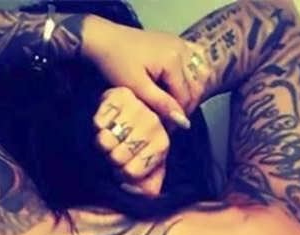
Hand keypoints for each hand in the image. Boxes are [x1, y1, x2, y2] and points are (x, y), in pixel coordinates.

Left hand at [81, 14, 209, 129]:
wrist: (104, 39)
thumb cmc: (116, 63)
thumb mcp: (137, 87)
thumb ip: (161, 104)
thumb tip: (183, 122)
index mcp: (173, 60)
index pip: (186, 97)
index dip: (178, 117)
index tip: (167, 130)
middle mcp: (181, 49)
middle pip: (194, 87)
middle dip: (184, 107)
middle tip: (170, 122)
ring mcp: (179, 44)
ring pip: (196, 77)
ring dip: (187, 95)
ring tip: (171, 108)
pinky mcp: (174, 43)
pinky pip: (190, 65)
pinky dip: (186, 80)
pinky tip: (175, 91)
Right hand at [93, 86, 169, 197]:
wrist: (128, 115)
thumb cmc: (136, 146)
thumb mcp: (146, 170)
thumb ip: (149, 187)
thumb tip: (147, 195)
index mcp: (162, 145)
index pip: (131, 172)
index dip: (123, 173)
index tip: (126, 165)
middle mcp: (153, 123)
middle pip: (117, 158)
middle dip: (112, 158)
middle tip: (117, 150)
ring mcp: (137, 106)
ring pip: (105, 141)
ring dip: (104, 143)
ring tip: (112, 137)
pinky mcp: (119, 95)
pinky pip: (98, 122)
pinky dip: (98, 126)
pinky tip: (108, 123)